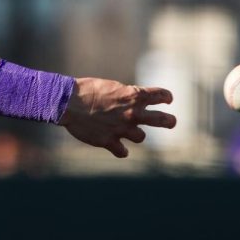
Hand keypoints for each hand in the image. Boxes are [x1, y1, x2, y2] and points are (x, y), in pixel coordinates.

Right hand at [59, 78, 174, 157]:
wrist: (68, 103)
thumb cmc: (86, 91)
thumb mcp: (111, 87)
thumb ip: (125, 97)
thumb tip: (133, 103)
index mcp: (133, 96)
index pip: (160, 95)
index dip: (165, 97)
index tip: (167, 99)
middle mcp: (132, 113)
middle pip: (162, 120)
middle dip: (169, 121)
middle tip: (172, 122)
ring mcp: (122, 129)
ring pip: (141, 137)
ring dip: (135, 134)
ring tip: (127, 131)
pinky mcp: (109, 141)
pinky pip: (122, 152)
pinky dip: (121, 150)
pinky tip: (118, 148)